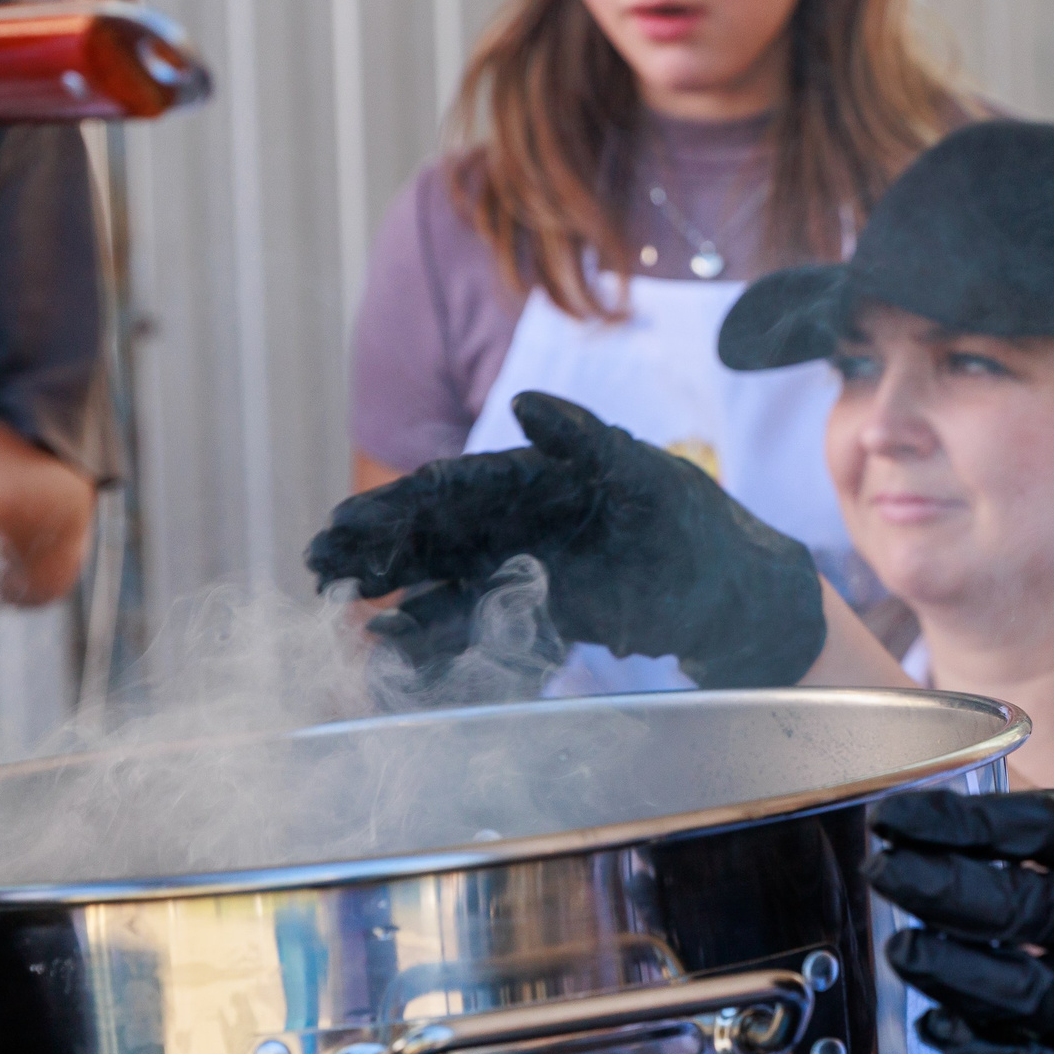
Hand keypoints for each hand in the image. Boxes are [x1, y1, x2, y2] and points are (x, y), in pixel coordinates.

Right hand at [306, 391, 826, 688]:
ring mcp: (521, 570)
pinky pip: (474, 625)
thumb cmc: (694, 522)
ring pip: (442, 583)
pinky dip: (437, 639)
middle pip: (431, 534)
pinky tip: (401, 653)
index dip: (395, 505)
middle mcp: (516, 522)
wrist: (733, 596)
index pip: (449, 487)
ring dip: (399, 601)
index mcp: (532, 477)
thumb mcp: (646, 474)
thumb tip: (523, 400)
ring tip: (357, 621)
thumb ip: (586, 439)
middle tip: (320, 569)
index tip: (345, 522)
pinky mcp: (536, 614)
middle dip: (374, 550)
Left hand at [866, 789, 1053, 1053]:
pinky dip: (980, 1048)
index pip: (1040, 831)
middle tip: (885, 874)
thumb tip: (943, 817)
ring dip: (951, 971)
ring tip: (902, 948)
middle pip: (1026, 912)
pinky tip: (936, 1024)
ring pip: (1030, 993)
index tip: (895, 816)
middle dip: (939, 890)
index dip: (957, 824)